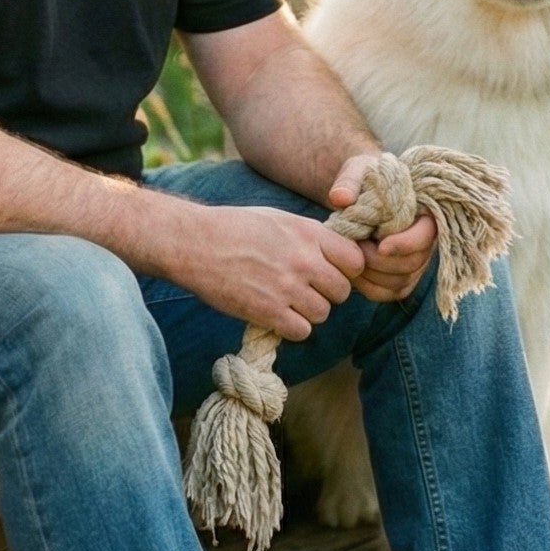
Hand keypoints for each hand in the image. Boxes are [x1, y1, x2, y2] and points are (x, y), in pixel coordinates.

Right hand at [174, 204, 365, 341]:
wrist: (193, 242)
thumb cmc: (234, 226)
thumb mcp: (279, 218)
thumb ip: (310, 237)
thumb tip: (336, 253)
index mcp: (308, 233)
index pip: (356, 260)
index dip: (347, 270)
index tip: (330, 272)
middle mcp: (303, 260)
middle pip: (342, 291)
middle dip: (328, 294)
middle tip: (306, 291)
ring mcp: (286, 287)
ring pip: (323, 314)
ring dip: (308, 313)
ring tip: (286, 303)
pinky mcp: (267, 311)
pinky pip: (301, 331)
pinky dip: (291, 328)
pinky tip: (276, 316)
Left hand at [328, 154, 438, 303]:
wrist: (364, 194)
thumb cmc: (366, 180)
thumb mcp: (358, 170)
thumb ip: (349, 181)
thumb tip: (340, 198)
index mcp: (425, 214)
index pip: (425, 237)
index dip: (405, 244)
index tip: (380, 244)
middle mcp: (425, 243)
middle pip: (412, 264)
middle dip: (380, 261)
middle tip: (355, 247)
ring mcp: (414, 264)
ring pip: (400, 283)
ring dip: (371, 275)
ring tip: (350, 256)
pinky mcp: (399, 279)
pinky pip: (387, 293)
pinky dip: (367, 287)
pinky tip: (350, 271)